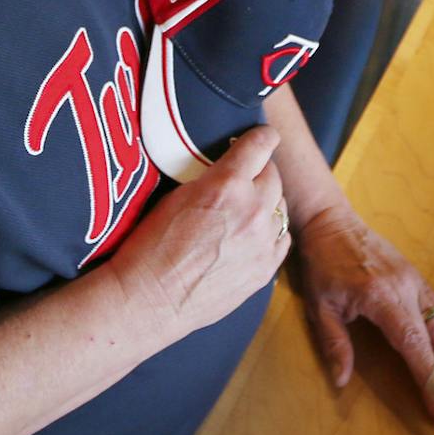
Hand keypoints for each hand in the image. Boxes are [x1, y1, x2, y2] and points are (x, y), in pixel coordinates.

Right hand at [111, 127, 290, 340]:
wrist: (151, 298)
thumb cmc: (151, 246)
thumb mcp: (175, 195)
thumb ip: (210, 178)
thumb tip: (223, 171)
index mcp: (226, 185)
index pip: (261, 145)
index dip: (263, 137)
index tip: (263, 136)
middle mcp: (252, 210)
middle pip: (273, 175)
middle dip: (260, 171)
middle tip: (244, 175)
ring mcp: (263, 243)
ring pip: (279, 208)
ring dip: (265, 202)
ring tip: (245, 208)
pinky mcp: (265, 269)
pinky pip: (282, 239)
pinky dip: (271, 232)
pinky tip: (253, 234)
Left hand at [294, 206, 433, 423]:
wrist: (331, 222)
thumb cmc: (322, 265)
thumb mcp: (319, 306)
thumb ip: (334, 343)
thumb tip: (342, 381)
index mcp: (381, 296)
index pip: (413, 344)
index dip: (429, 376)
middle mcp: (405, 287)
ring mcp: (414, 279)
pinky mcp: (416, 275)